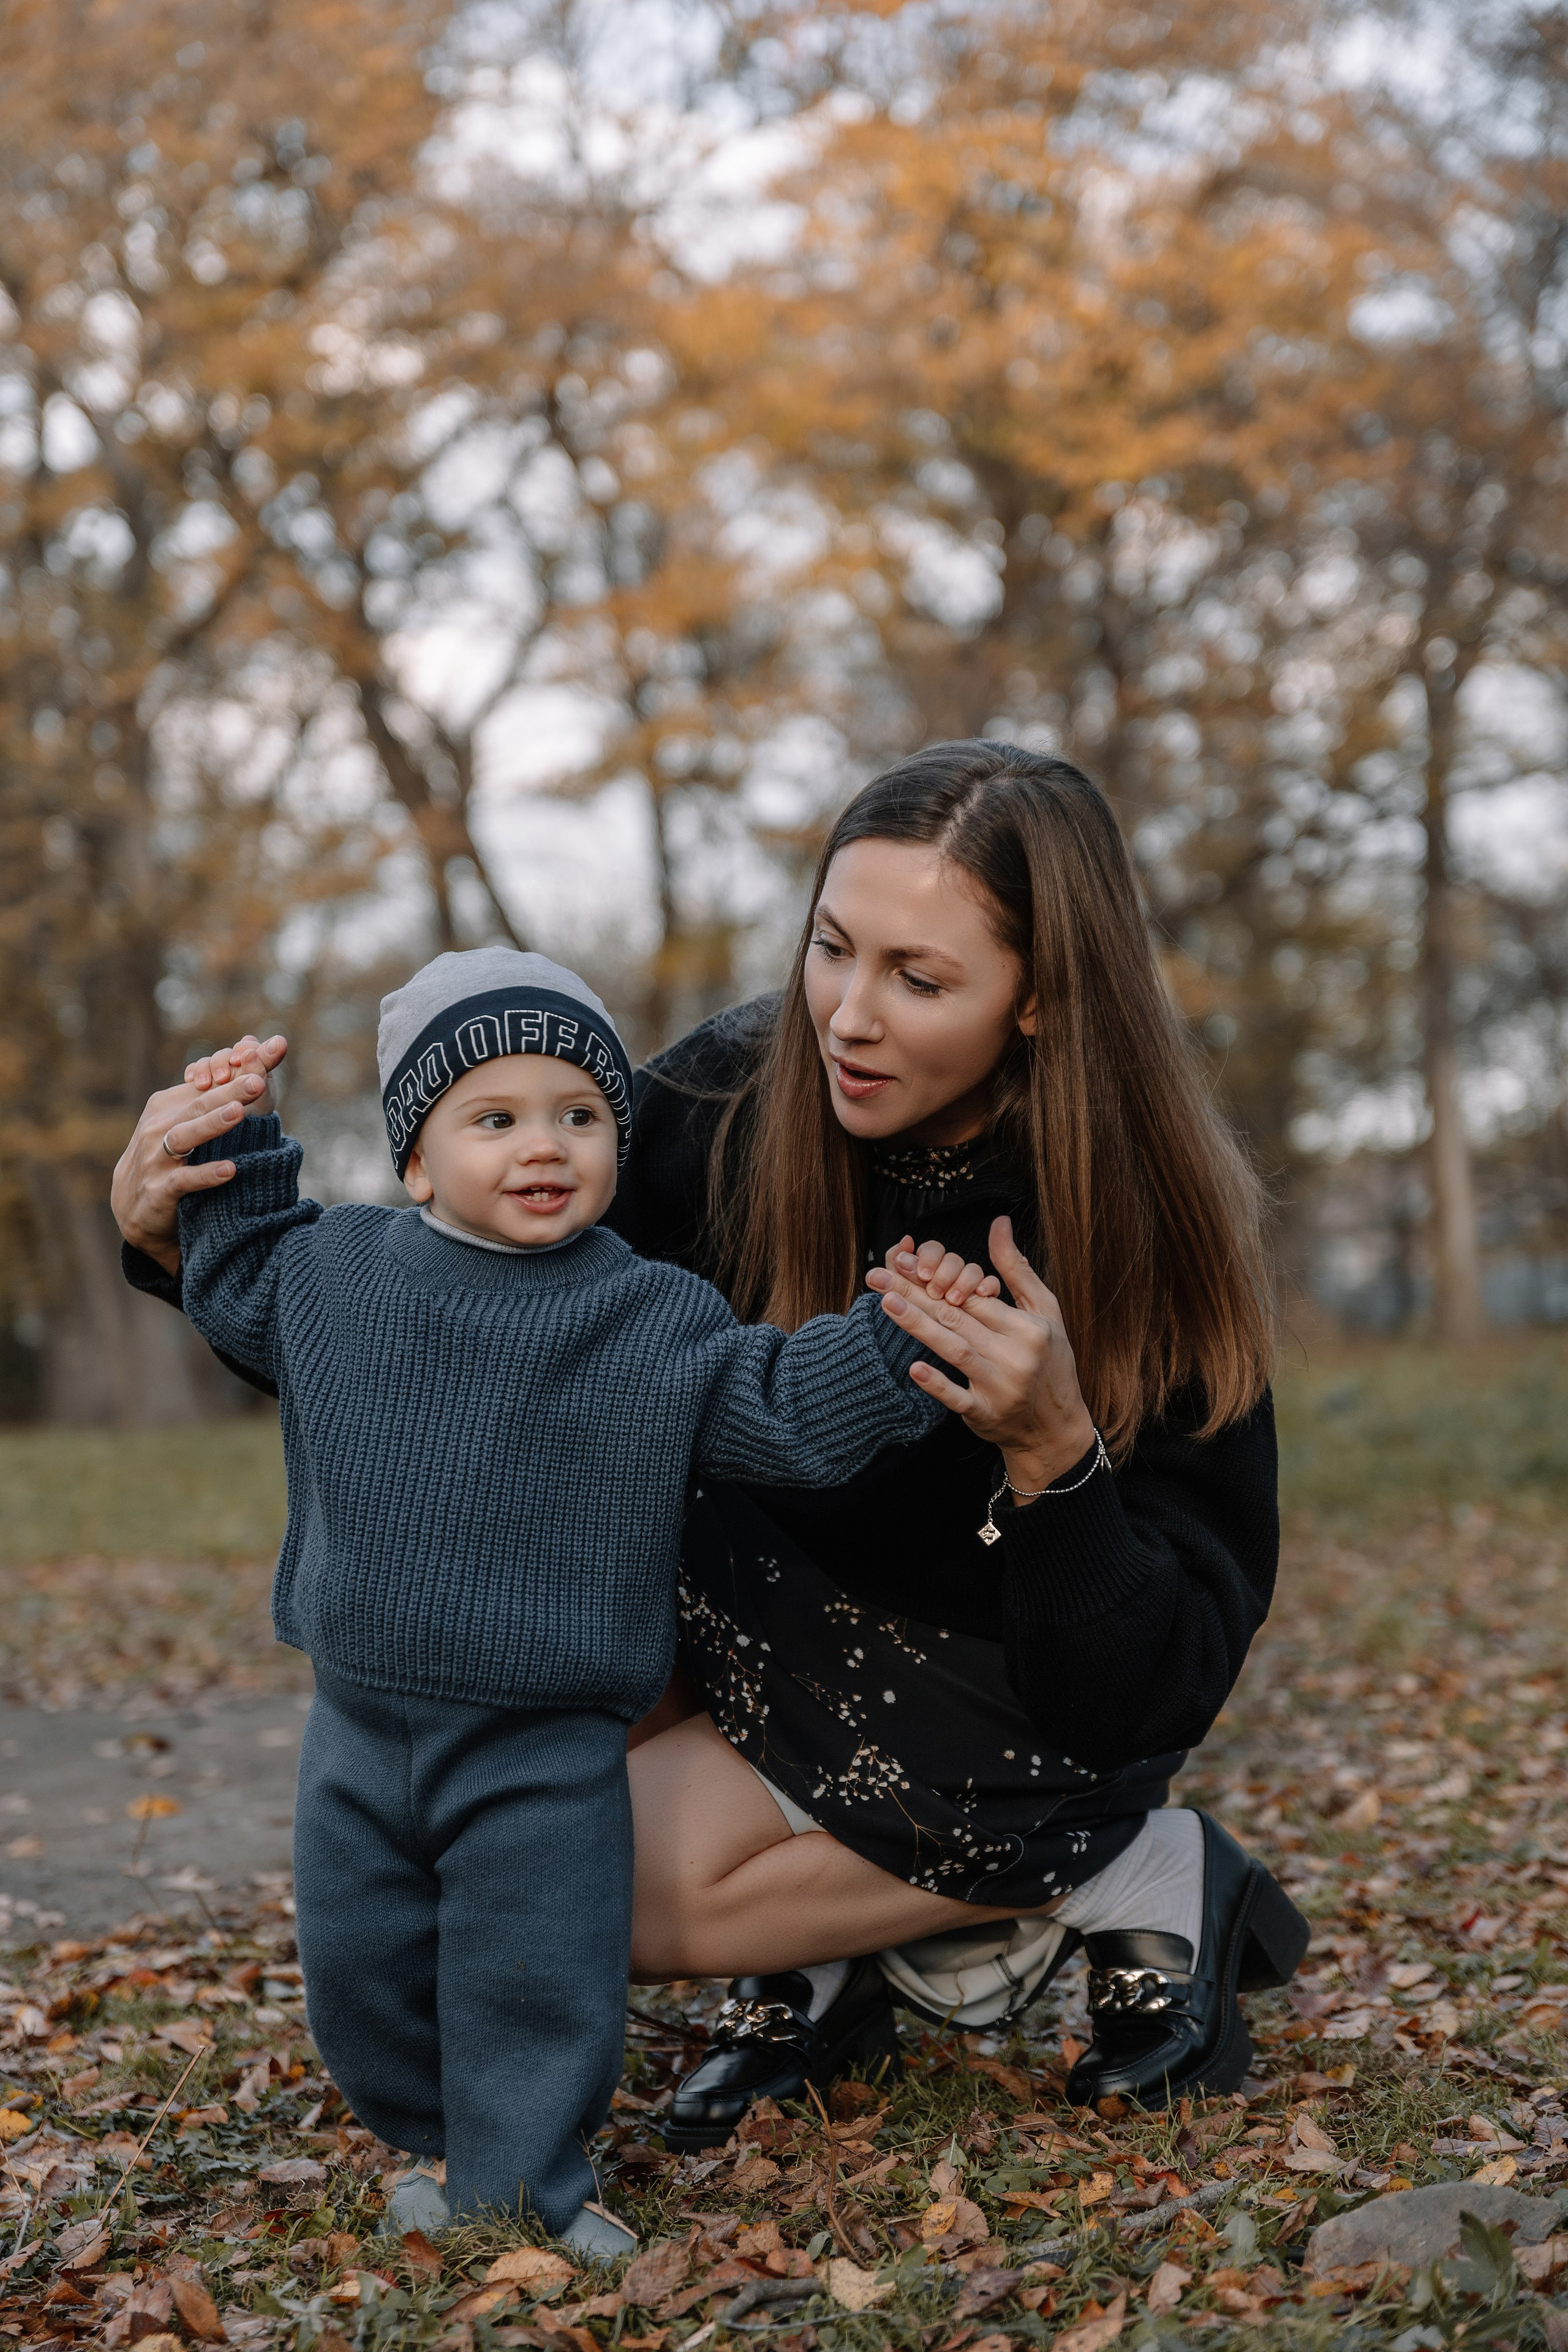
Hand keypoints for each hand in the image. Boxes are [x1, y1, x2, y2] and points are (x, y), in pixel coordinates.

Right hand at [110, 1035, 288, 1278]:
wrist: (135, 1205)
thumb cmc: (169, 1157)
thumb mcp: (186, 1125)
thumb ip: (213, 1099)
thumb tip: (253, 1066)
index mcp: (166, 1106)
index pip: (204, 1085)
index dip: (231, 1072)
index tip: (261, 1057)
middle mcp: (157, 1128)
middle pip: (197, 1105)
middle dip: (228, 1091)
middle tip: (257, 1079)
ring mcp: (155, 1159)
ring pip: (184, 1137)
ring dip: (212, 1124)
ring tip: (239, 1113)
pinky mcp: (160, 1190)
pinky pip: (184, 1180)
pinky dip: (206, 1174)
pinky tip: (231, 1169)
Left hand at [866, 1215, 1096, 1493]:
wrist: (1056, 1428)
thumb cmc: (1050, 1361)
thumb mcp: (1045, 1311)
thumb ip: (1017, 1268)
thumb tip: (998, 1223)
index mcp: (1027, 1327)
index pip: (974, 1295)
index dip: (937, 1275)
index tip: (903, 1260)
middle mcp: (1014, 1355)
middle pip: (956, 1317)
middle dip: (914, 1293)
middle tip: (877, 1276)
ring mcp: (1000, 1387)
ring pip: (953, 1350)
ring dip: (918, 1326)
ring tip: (887, 1303)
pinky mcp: (986, 1414)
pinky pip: (958, 1398)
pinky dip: (937, 1384)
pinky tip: (913, 1368)